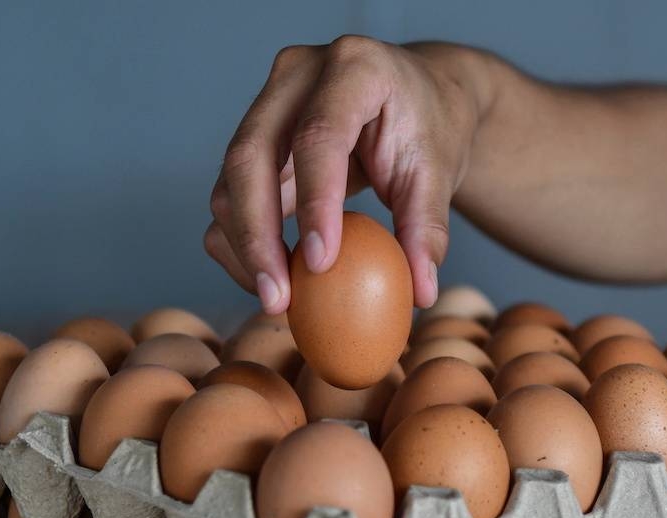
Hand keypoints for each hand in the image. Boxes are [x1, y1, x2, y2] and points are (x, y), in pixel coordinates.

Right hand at [205, 37, 485, 313]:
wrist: (417, 96)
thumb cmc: (430, 127)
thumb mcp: (438, 172)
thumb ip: (427, 228)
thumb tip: (421, 293)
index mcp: (354, 67)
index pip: (318, 137)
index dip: (314, 203)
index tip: (320, 265)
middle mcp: (297, 75)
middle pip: (250, 157)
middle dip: (257, 237)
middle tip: (277, 299)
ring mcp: (267, 104)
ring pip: (228, 180)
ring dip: (243, 247)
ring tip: (275, 300)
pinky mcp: (254, 137)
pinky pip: (229, 195)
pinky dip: (240, 242)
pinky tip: (271, 279)